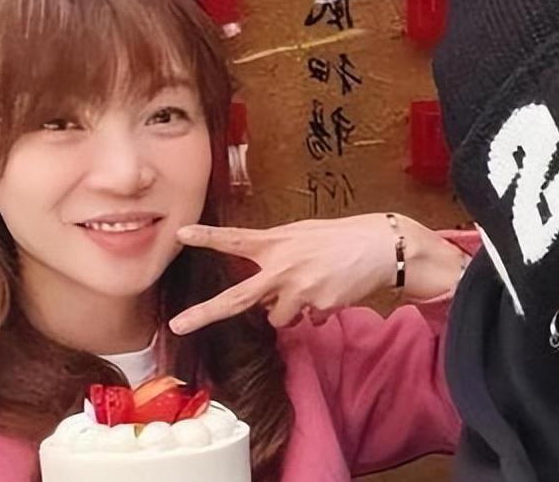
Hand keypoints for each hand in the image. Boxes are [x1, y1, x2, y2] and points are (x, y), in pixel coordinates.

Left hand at [168, 213, 468, 333]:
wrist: (382, 246)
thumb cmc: (341, 238)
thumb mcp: (305, 235)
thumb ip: (280, 260)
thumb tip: (272, 300)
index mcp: (277, 243)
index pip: (236, 239)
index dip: (207, 236)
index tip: (181, 233)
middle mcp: (283, 267)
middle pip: (237, 297)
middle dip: (205, 313)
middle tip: (177, 325)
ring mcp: (300, 289)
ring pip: (279, 317)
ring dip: (290, 310)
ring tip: (315, 286)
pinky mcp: (319, 305)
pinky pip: (308, 320)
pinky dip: (317, 311)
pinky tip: (333, 292)